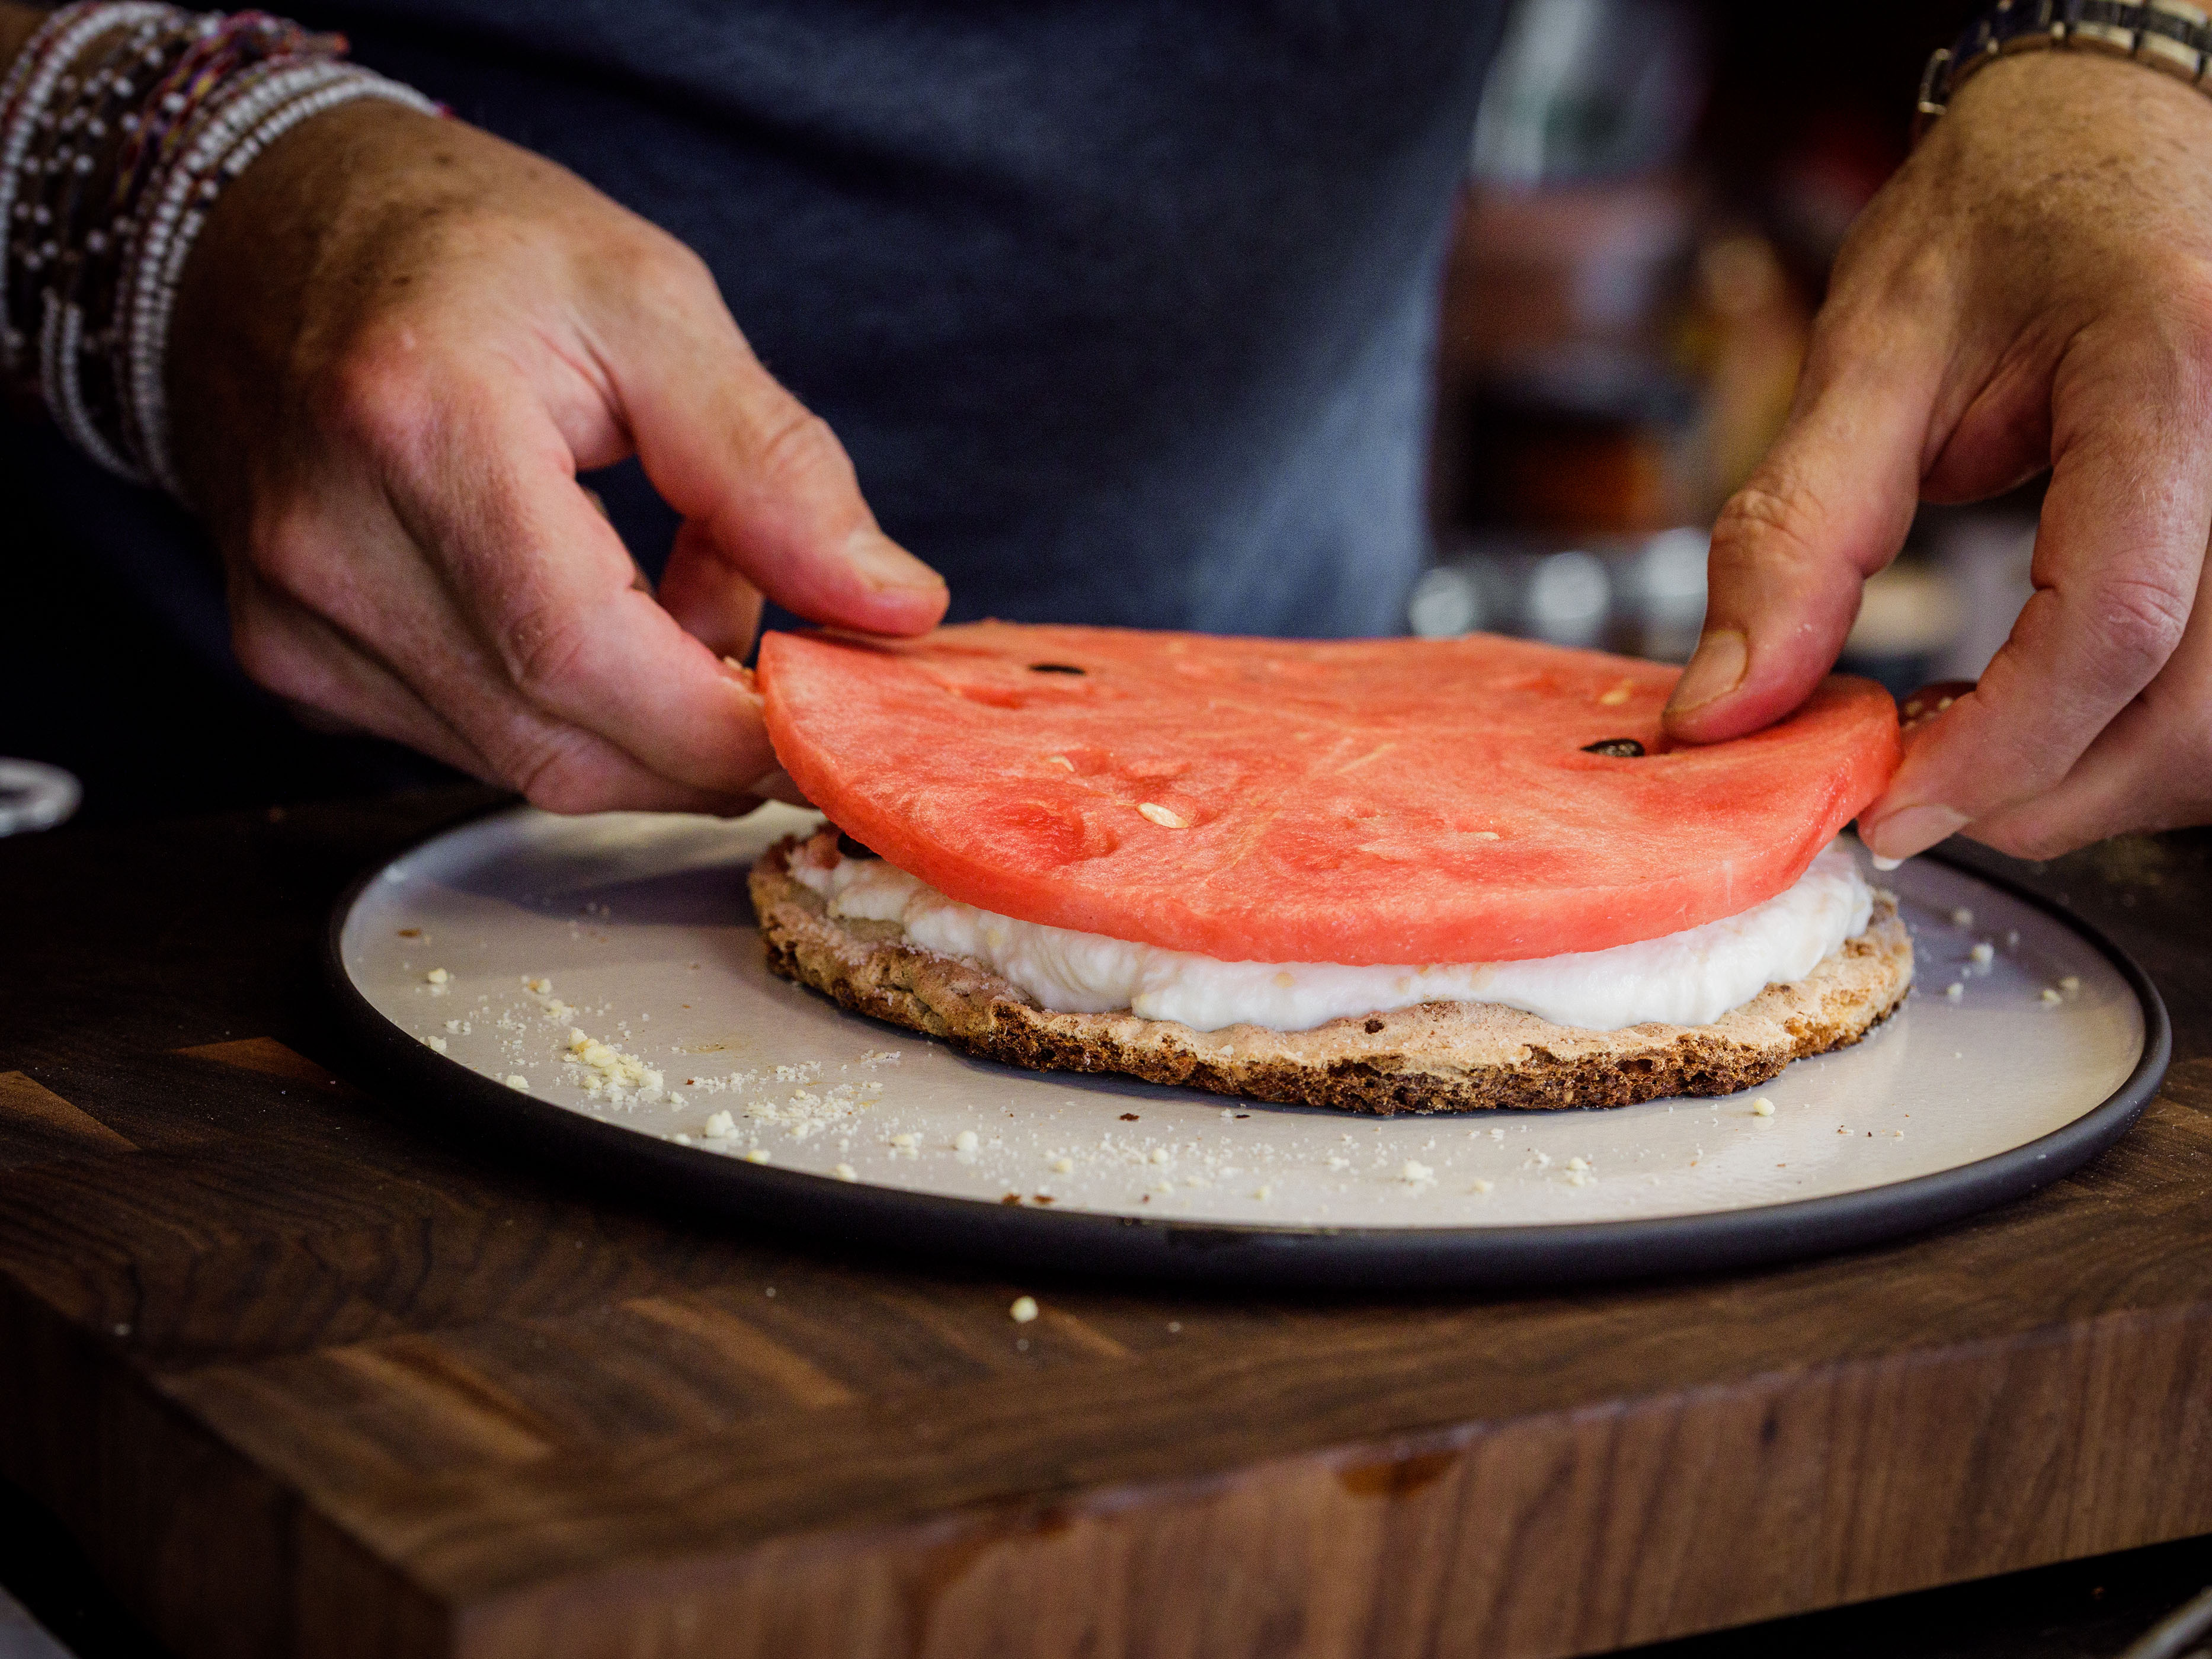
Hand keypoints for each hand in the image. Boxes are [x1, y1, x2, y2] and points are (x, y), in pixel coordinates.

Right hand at [168, 100, 946, 812]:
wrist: (266, 231)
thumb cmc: (464, 247)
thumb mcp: (652, 302)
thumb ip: (775, 465)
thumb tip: (891, 608)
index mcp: (417, 427)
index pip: (584, 654)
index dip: (728, 726)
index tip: (841, 728)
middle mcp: (327, 547)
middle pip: (563, 743)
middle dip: (713, 742)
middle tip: (808, 667)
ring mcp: (293, 619)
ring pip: (530, 760)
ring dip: (653, 715)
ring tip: (695, 584)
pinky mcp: (292, 660)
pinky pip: (477, 740)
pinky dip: (580, 705)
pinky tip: (611, 606)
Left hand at [1661, 48, 2211, 861]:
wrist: (2099, 139)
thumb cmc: (1996, 219)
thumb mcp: (1865, 356)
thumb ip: (1793, 541)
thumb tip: (1722, 713)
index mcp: (2165, 367)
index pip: (2112, 618)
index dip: (2000, 746)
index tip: (1886, 805)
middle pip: (2197, 706)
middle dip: (2047, 791)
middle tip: (1912, 795)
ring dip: (2093, 780)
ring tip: (1965, 746)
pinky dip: (2126, 737)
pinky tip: (2033, 711)